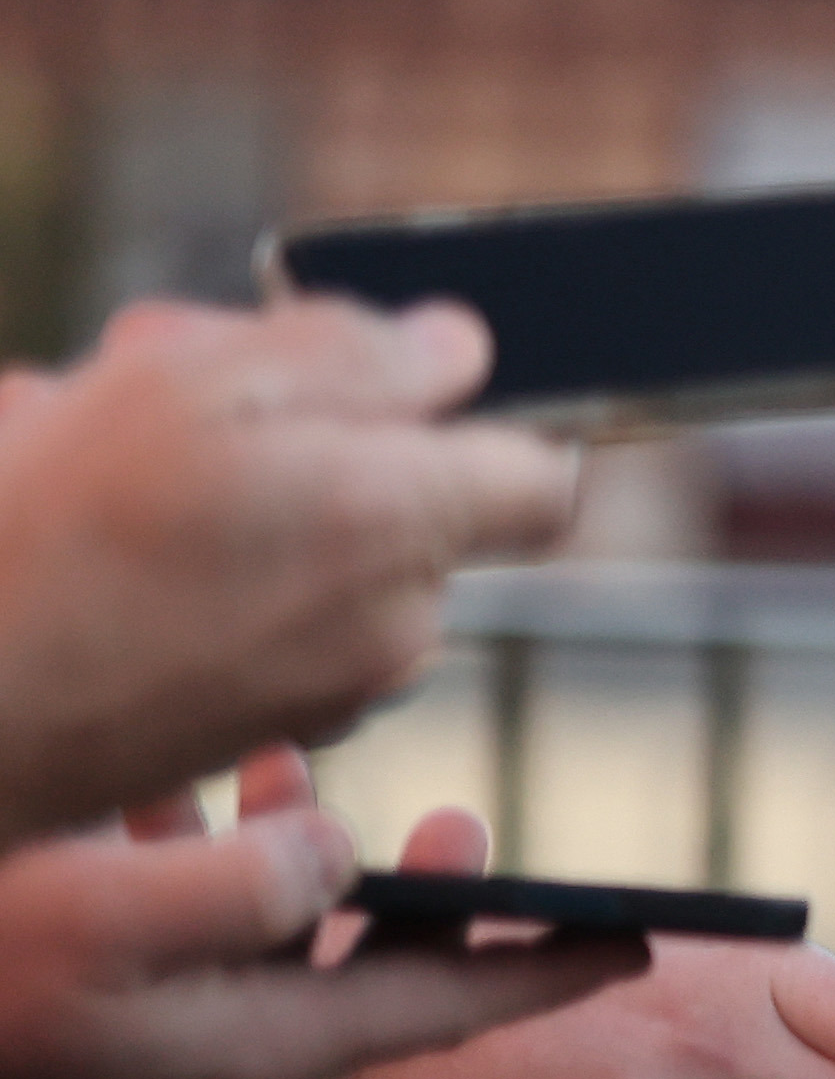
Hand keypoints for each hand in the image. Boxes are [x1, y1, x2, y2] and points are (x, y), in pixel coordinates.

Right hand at [0, 299, 581, 841]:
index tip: (388, 384)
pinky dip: (202, 563)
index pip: (540, 471)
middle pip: (408, 498)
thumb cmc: (49, 540)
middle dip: (307, 429)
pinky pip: (266, 615)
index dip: (475, 415)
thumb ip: (359, 354)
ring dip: (237, 487)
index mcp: (404, 527)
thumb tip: (461, 350)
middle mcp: (394, 625)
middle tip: (167, 373)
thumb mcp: (200, 382)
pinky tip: (95, 531)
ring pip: (323, 550)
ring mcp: (329, 690)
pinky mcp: (257, 728)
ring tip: (96, 446)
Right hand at [0, 760, 637, 1078]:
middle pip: (354, 976)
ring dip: (271, 855)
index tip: (647, 935)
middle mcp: (202, 1056)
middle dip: (408, 900)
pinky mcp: (68, 1005)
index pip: (436, 1011)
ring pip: (243, 940)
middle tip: (459, 824)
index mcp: (240, 1046)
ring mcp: (133, 1040)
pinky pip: (154, 930)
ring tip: (266, 768)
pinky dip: (170, 855)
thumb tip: (338, 857)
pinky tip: (155, 785)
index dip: (544, 967)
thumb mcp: (103, 915)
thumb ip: (243, 885)